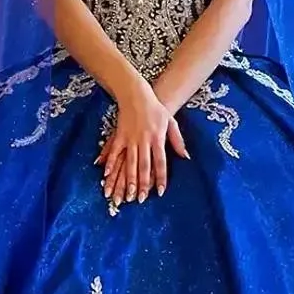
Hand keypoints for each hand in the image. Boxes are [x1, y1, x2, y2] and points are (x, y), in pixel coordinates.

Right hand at [98, 83, 188, 206]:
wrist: (137, 94)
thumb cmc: (156, 109)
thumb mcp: (171, 123)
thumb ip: (177, 141)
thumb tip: (186, 157)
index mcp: (157, 138)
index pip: (160, 162)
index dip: (160, 178)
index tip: (160, 192)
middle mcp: (143, 140)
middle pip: (143, 166)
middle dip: (142, 184)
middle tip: (139, 200)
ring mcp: (130, 138)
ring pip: (129, 163)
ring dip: (127, 179)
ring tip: (126, 194)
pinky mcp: (119, 135)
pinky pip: (114, 152)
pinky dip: (110, 163)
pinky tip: (107, 175)